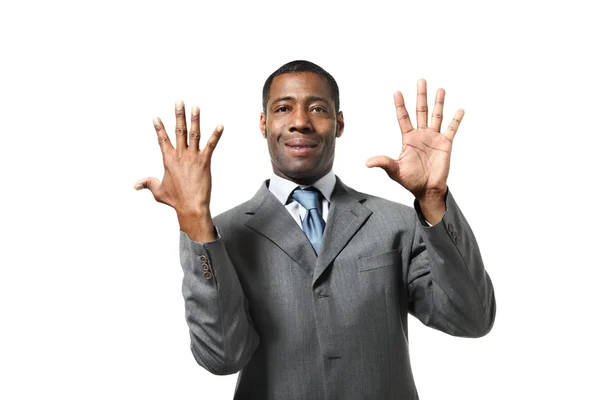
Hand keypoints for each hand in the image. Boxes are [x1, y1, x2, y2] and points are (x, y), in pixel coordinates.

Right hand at [134, 101, 222, 239]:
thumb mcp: (158, 191)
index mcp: (168, 160)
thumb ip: (148, 184)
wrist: (190, 207)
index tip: (156, 118)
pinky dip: (216, 135)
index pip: (162, 140)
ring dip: (195, 120)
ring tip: (195, 107)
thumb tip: (136, 185)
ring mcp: (192, 157)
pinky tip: (221, 126)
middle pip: (178, 131)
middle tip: (179, 102)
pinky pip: (211, 145)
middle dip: (178, 115)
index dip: (159, 128)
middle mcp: (180, 156)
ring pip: (193, 134)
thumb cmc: (175, 200)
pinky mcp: (204, 162)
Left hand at [366, 79, 463, 201]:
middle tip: (421, 81)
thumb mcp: (395, 171)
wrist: (427, 190)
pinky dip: (456, 120)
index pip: (403, 118)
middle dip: (421, 96)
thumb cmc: (410, 180)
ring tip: (440, 89)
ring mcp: (434, 138)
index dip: (400, 106)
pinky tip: (459, 109)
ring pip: (436, 116)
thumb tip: (367, 163)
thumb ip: (384, 163)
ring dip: (438, 103)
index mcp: (408, 139)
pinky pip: (452, 129)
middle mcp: (421, 135)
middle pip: (421, 111)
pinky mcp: (445, 144)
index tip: (397, 92)